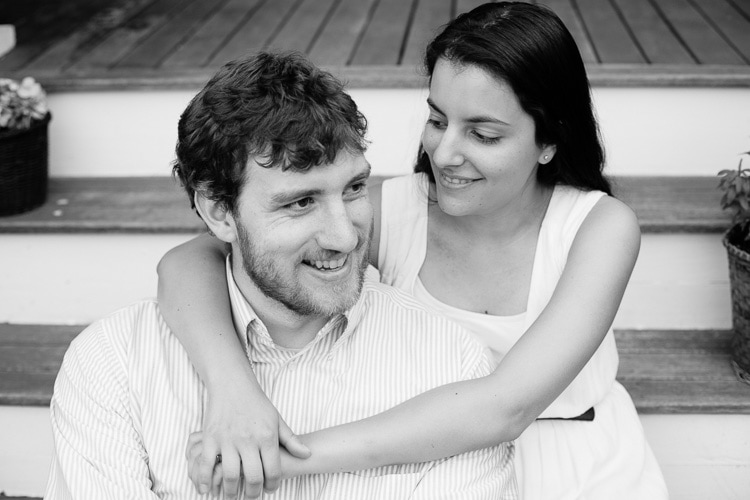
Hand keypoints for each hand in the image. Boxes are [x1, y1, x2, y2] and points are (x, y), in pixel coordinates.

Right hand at [186, 385, 309, 498]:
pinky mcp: (210, 438)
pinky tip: (205, 489)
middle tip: (252, 496)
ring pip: (230, 475)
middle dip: (253, 493)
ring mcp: (228, 440)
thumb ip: (291, 440)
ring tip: (233, 494)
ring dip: (231, 490)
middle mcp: (248, 440)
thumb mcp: (277, 419)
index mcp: (267, 437)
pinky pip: (206, 465)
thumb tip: (307, 454)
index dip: (273, 485)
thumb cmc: (257, 403)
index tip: (270, 489)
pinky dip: (204, 480)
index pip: (273, 470)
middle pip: (252, 477)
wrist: (233, 385)